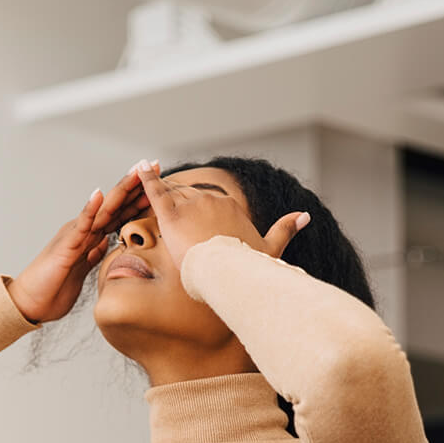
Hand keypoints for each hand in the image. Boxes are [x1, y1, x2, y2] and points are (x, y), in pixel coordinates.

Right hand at [7, 166, 152, 323]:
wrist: (31, 302)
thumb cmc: (54, 287)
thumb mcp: (83, 269)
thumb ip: (94, 254)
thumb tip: (107, 244)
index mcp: (91, 236)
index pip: (120, 212)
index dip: (140, 197)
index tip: (160, 183)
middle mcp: (85, 230)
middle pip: (115, 203)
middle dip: (136, 185)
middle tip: (155, 164)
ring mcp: (76, 235)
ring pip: (103, 208)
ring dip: (120, 189)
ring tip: (136, 172)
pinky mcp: (66, 245)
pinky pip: (80, 225)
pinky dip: (90, 209)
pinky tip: (99, 195)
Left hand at [135, 160, 309, 267]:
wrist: (230, 275)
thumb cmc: (249, 266)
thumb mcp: (271, 248)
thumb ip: (286, 229)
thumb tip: (305, 215)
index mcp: (230, 206)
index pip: (209, 205)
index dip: (200, 217)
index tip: (195, 230)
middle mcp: (211, 200)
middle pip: (190, 201)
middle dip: (180, 212)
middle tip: (169, 225)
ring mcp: (191, 206)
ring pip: (173, 198)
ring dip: (161, 200)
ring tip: (153, 207)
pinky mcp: (171, 216)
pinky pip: (156, 193)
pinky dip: (146, 180)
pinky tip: (138, 168)